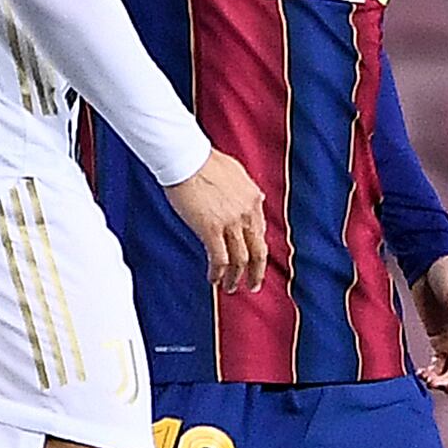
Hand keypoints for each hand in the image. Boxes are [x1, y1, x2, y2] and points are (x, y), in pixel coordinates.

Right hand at [164, 150, 267, 294]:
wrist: (188, 159)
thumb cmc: (205, 161)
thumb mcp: (236, 173)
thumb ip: (245, 190)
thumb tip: (252, 198)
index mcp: (254, 198)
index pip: (260, 231)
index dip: (257, 249)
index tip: (254, 260)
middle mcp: (247, 212)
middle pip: (258, 250)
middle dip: (257, 271)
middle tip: (254, 284)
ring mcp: (231, 222)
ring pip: (240, 259)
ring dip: (235, 277)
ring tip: (229, 288)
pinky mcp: (211, 229)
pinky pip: (219, 258)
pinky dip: (218, 273)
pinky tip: (213, 280)